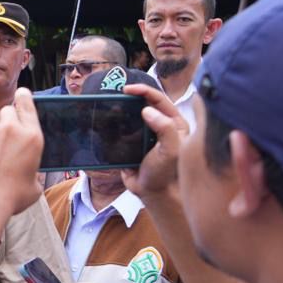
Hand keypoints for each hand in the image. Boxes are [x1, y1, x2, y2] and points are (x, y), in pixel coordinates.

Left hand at [0, 89, 43, 214]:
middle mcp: (12, 128)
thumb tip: (32, 173)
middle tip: (0, 132)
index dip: (23, 97)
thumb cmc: (12, 197)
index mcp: (32, 137)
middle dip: (4, 118)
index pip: (27, 105)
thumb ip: (34, 172)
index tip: (20, 94)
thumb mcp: (35, 186)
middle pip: (6, 109)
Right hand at [120, 83, 189, 199]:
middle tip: (117, 94)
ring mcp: (146, 133)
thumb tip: (147, 110)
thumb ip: (165, 129)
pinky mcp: (133, 142)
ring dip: (121, 110)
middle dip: (131, 97)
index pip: (160, 99)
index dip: (143, 90)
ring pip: (132, 115)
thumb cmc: (166, 174)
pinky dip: (114, 124)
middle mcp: (161, 125)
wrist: (153, 193)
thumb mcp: (171, 151)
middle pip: (145, 103)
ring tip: (111, 108)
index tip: (127, 89)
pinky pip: (122, 129)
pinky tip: (107, 123)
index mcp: (175, 123)